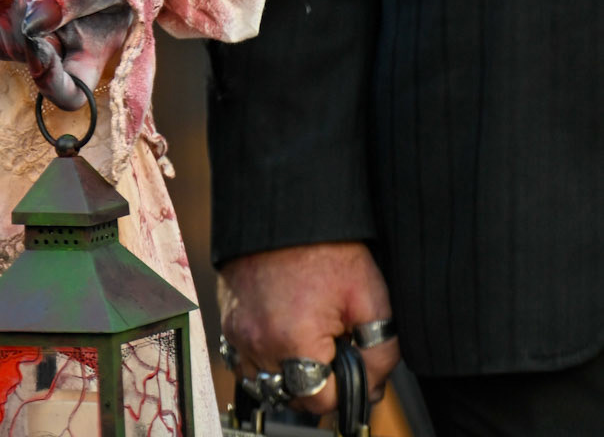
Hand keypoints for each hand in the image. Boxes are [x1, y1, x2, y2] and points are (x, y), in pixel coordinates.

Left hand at [0, 0, 131, 111]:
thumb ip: (72, 1)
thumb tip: (31, 23)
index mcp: (92, 53)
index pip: (68, 92)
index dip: (48, 78)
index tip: (38, 44)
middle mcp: (59, 51)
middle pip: (24, 56)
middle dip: (8, 17)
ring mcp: (34, 34)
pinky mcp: (15, 13)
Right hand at [217, 242, 399, 415]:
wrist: (287, 207)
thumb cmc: (328, 248)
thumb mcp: (370, 298)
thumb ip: (380, 354)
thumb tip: (371, 388)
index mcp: (293, 340)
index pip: (320, 401)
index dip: (343, 387)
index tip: (348, 359)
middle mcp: (256, 341)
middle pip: (291, 394)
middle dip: (315, 380)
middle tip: (330, 345)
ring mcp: (236, 329)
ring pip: (264, 379)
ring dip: (286, 371)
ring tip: (305, 339)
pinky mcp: (225, 316)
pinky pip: (243, 356)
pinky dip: (264, 354)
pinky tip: (283, 331)